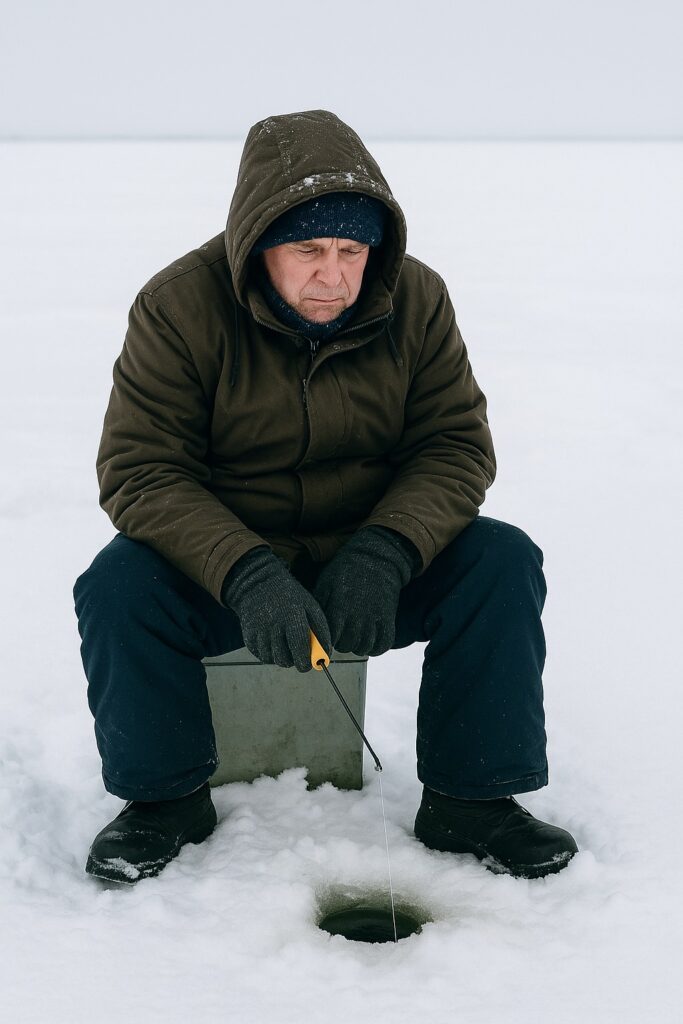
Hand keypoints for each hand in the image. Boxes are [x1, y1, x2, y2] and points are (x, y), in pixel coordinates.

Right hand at [221, 547, 330, 671]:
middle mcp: (273, 624)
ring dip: (281, 659)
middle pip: (284, 659)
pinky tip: (274, 645)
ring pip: (271, 659)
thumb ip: (320, 629)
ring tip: (287, 648)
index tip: (310, 664)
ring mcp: (258, 630)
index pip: (300, 648)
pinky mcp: (247, 634)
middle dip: (294, 663)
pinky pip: (259, 655)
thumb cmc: (291, 597)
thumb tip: (327, 653)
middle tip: (299, 658)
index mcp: (292, 615)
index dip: (306, 661)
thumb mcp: (309, 606)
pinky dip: (269, 655)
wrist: (258, 583)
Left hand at [312, 527, 418, 656]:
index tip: (327, 635)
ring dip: (358, 646)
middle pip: (346, 645)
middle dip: (341, 643)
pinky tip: (369, 640)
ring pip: (364, 648)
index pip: (330, 638)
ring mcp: (374, 618)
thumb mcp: (326, 583)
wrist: (375, 558)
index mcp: (339, 608)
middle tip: (341, 635)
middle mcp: (357, 616)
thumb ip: (319, 605)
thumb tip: (311, 626)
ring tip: (354, 637)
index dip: (326, 640)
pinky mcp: (388, 618)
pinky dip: (376, 647)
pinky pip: (383, 645)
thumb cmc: (346, 570)